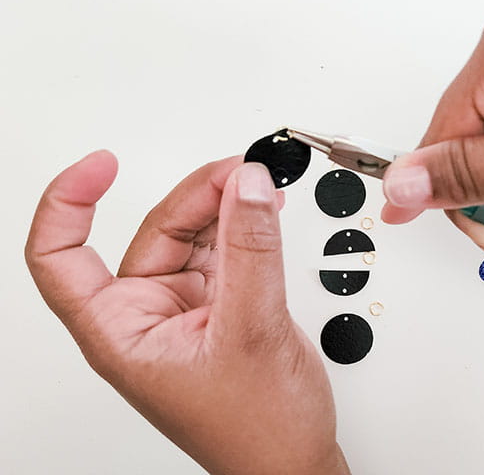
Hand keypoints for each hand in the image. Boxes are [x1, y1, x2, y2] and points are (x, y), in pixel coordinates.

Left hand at [25, 152, 349, 474]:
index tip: (100, 166)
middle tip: (239, 174)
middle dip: (197, 196)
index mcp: (121, 333)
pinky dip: (245, 228)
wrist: (294, 459)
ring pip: (193, 236)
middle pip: (153, 231)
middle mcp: (146, 317)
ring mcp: (185, 310)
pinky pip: (225, 252)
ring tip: (258, 188)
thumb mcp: (252, 329)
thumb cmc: (257, 428)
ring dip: (225, 208)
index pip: (60, 258)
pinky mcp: (220, 307)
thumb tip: (245, 186)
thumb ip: (250, 250)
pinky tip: (264, 211)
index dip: (69, 204)